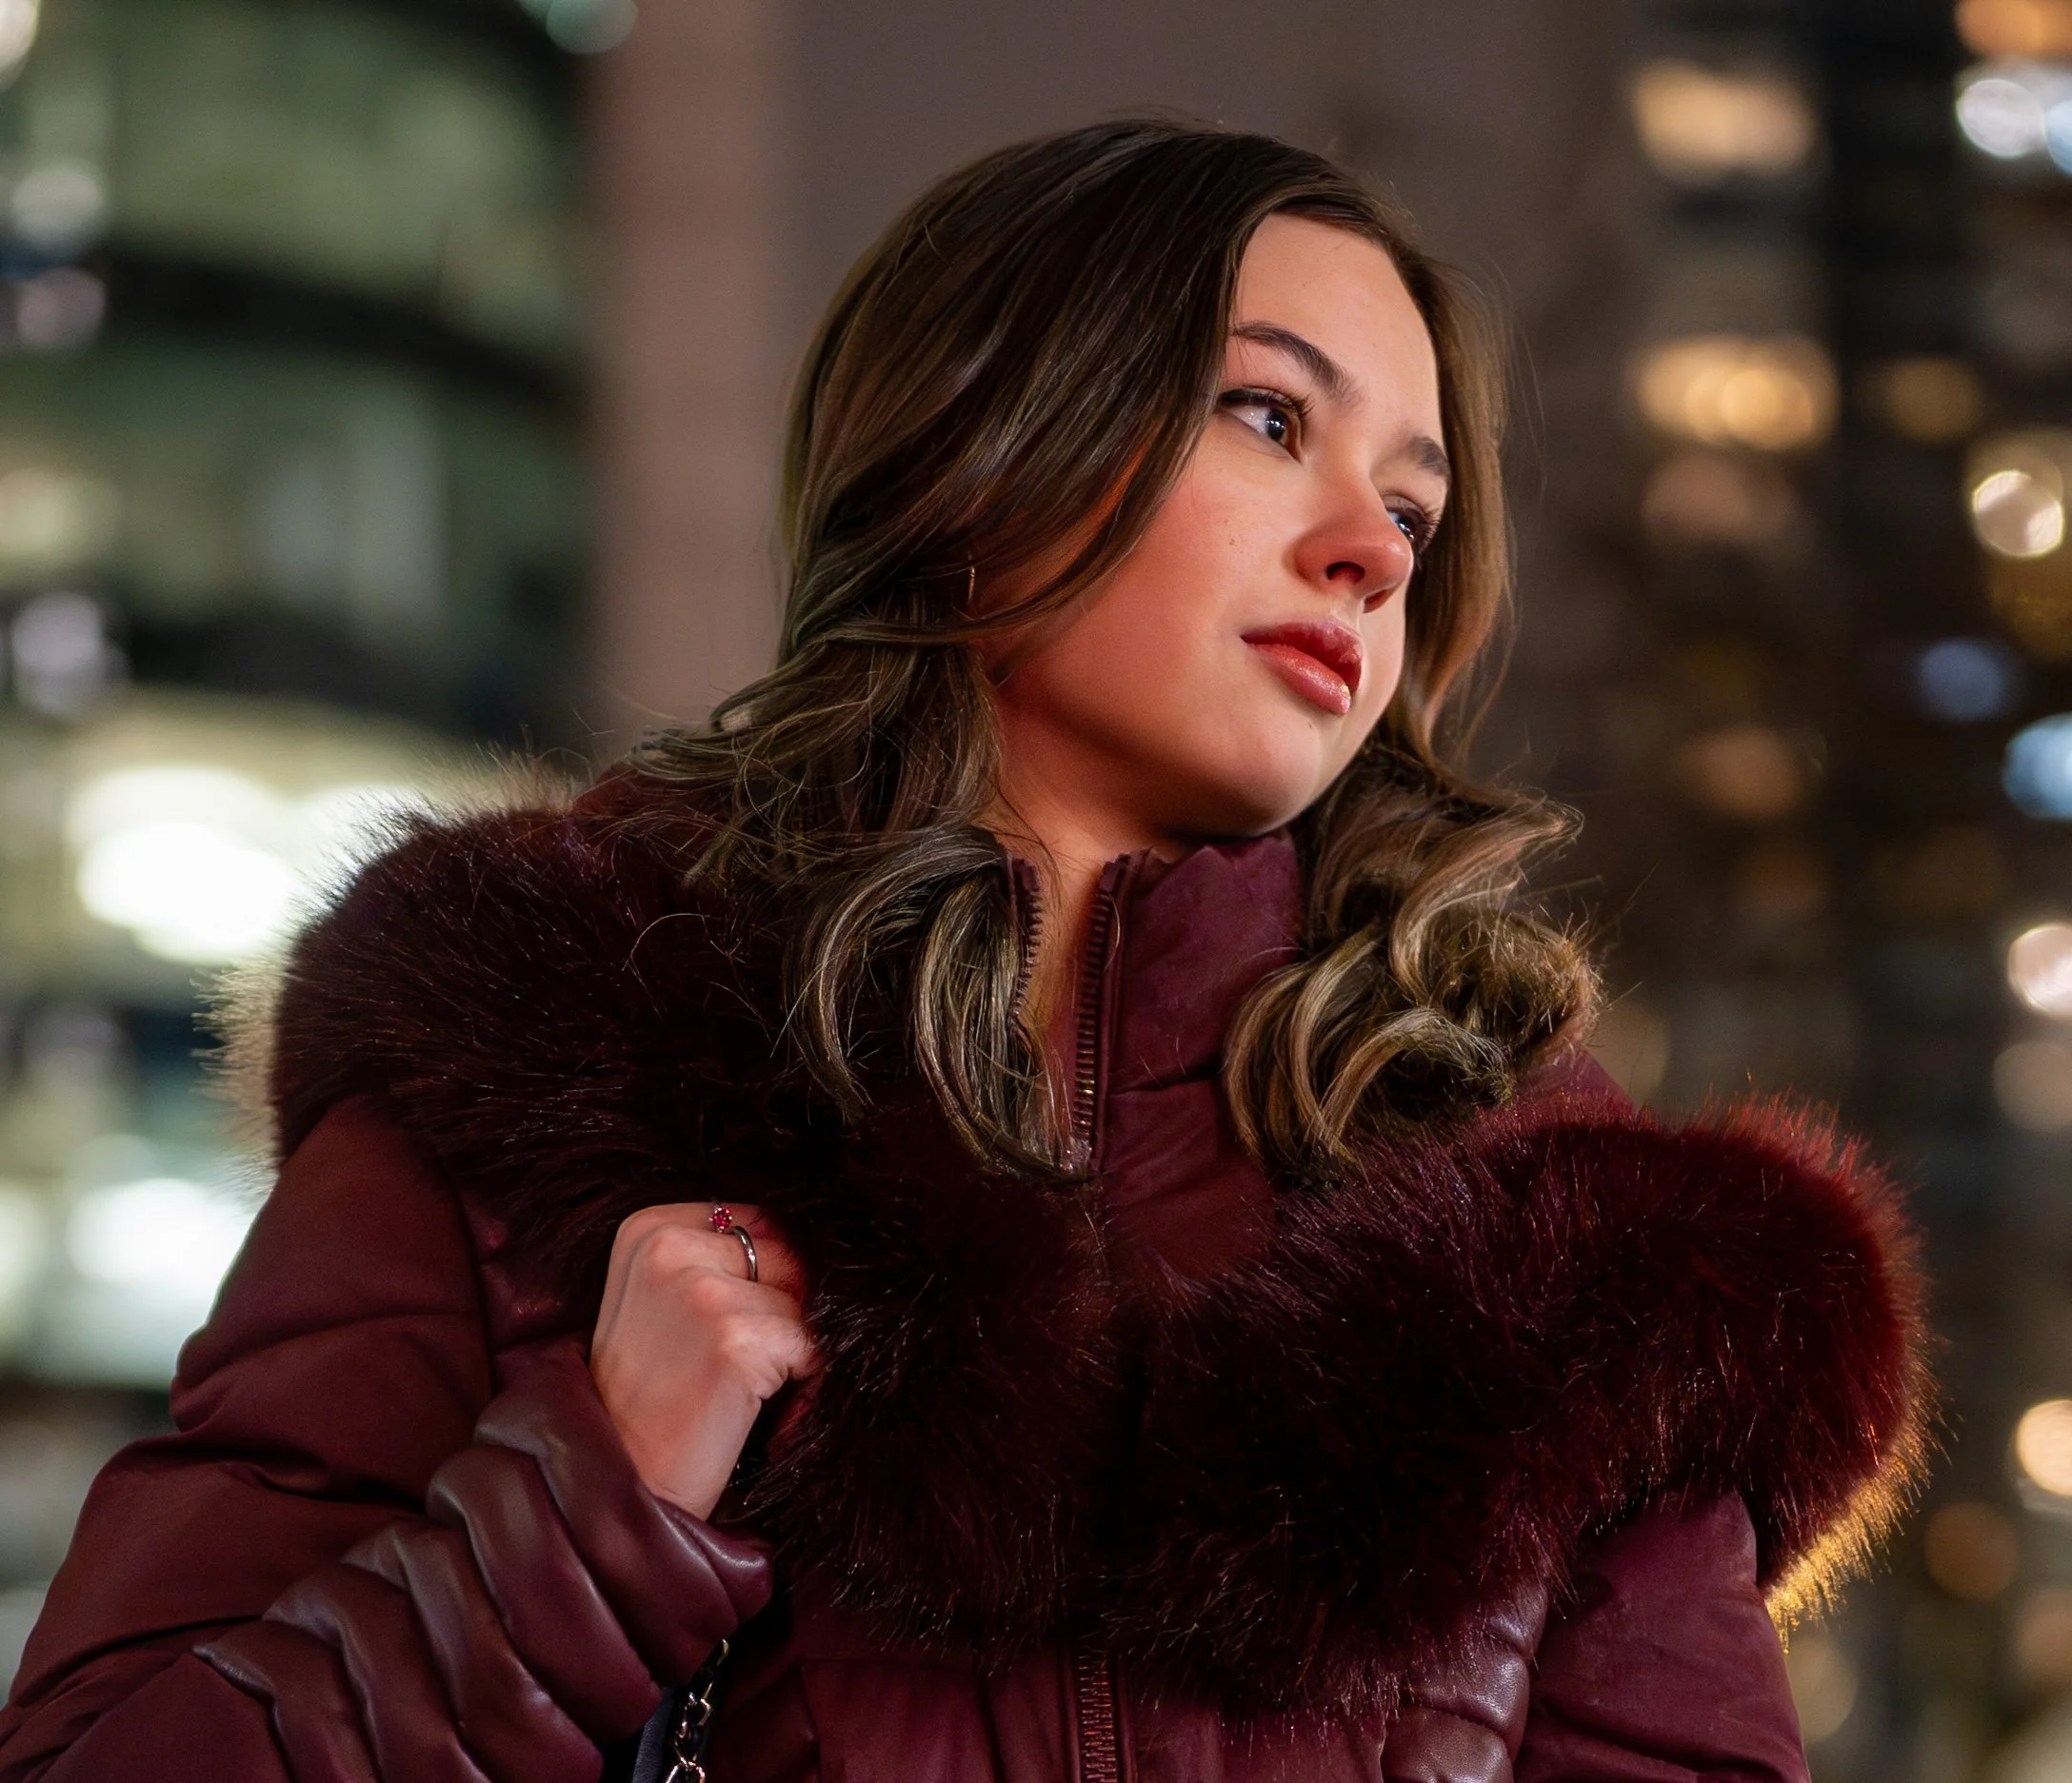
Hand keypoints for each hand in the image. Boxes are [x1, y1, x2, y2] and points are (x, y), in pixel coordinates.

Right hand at [590, 1203, 817, 1518]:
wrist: (621, 1486)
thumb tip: (811, 1246)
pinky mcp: (738, 1339)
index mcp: (648, 1228)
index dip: (773, 1276)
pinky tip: (765, 1416)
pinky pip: (814, 1347)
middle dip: (790, 1312)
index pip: (760, 1221)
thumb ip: (719, 1260)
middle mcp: (668, 1248)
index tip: (743, 1329)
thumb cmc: (649, 1399)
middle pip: (788, 1255)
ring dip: (798, 1353)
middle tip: (749, 1371)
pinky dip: (808, 1385)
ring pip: (804, 1303)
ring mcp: (703, 1292)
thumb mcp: (662, 1302)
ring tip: (751, 1397)